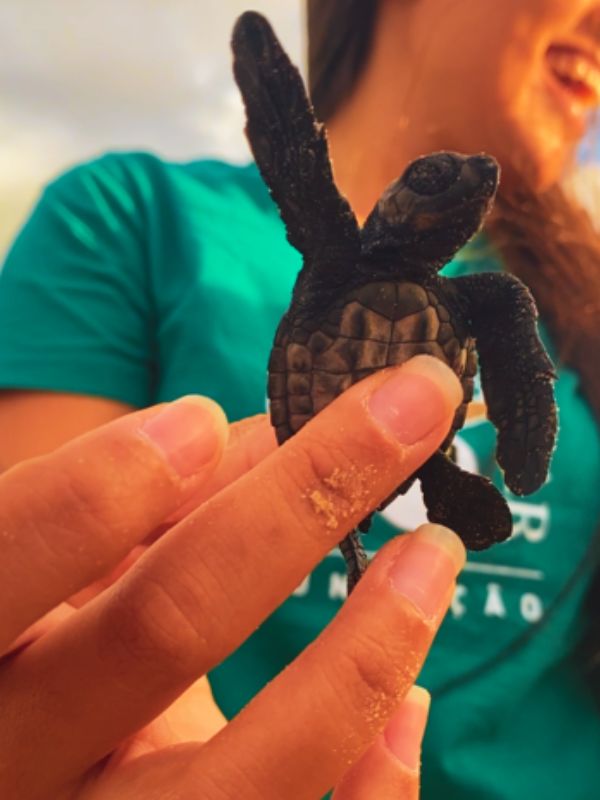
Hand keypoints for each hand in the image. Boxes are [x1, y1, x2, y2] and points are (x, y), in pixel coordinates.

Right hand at [0, 355, 464, 799]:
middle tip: (411, 405)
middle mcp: (25, 755)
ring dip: (365, 647)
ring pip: (243, 775)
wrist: (45, 773)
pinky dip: (371, 784)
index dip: (102, 486)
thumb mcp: (76, 573)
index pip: (16, 557)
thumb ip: (155, 504)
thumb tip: (282, 436)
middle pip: (165, 627)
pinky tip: (414, 702)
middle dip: (305, 497)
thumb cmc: (59, 646)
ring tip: (435, 550)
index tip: (203, 418)